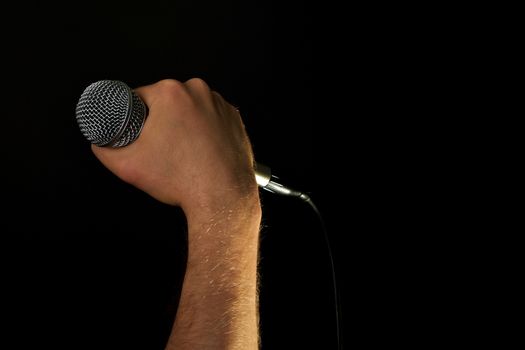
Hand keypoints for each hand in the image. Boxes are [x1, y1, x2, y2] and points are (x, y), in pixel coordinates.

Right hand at [91, 78, 258, 218]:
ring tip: (181, 150)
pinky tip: (199, 149)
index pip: (140, 96)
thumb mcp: (128, 165)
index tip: (137, 131)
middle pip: (167, 102)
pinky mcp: (234, 118)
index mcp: (171, 93)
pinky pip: (210, 118)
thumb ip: (104, 150)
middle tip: (160, 147)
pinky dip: (203, 130)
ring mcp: (220, 104)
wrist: (221, 197)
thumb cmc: (182, 180)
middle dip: (160, 120)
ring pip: (190, 109)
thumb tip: (99, 142)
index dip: (134, 115)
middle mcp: (199, 91)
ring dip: (183, 123)